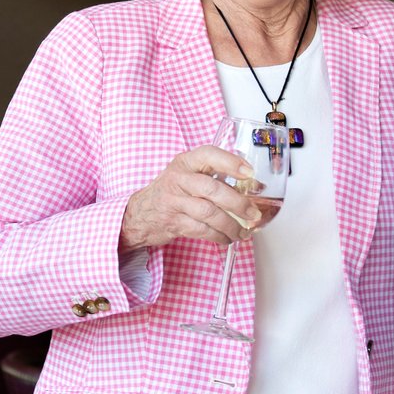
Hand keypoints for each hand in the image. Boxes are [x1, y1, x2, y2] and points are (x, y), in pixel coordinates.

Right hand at [120, 145, 257, 251]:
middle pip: (212, 189)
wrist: (140, 213)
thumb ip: (214, 176)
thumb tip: (251, 187)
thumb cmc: (170, 192)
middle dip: (238, 203)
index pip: (209, 155)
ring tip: (242, 231)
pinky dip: (218, 236)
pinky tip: (226, 237)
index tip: (249, 173)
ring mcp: (174, 201)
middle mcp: (178, 179)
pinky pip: (202, 230)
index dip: (231, 162)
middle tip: (253, 213)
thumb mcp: (187, 174)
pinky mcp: (173, 222)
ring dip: (231, 225)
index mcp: (185, 162)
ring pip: (209, 213)